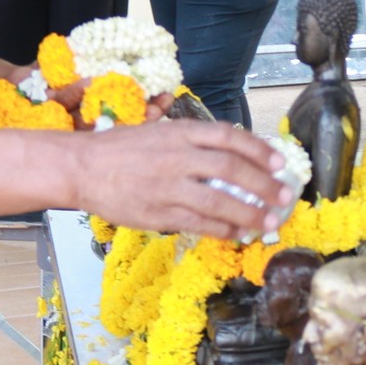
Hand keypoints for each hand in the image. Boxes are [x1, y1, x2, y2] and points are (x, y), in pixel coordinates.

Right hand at [75, 119, 291, 239]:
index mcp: (179, 132)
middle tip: (283, 196)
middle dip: (264, 185)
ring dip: (249, 213)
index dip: (258, 150)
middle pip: (232, 170)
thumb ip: (190, 139)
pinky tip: (237, 235)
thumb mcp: (157, 130)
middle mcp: (178, 156)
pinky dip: (223, 230)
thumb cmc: (119, 148)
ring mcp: (169, 186)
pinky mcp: (159, 212)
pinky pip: (199, 223)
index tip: (279, 162)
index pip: (229, 137)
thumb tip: (230, 150)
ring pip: (220, 201)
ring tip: (268, 222)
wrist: (82, 167)